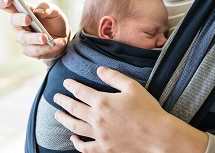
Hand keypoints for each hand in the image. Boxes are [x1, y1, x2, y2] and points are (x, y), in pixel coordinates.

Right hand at [0, 0, 69, 58]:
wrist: (63, 37)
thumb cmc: (54, 22)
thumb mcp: (55, 12)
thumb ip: (48, 8)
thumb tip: (40, 11)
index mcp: (23, 11)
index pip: (7, 6)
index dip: (4, 2)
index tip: (8, 0)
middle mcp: (20, 25)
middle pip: (14, 22)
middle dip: (20, 20)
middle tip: (28, 19)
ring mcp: (23, 39)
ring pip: (25, 39)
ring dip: (35, 38)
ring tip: (46, 37)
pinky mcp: (30, 51)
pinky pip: (36, 50)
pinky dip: (48, 47)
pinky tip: (60, 43)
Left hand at [53, 66, 170, 152]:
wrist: (158, 135)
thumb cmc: (147, 109)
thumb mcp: (132, 87)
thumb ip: (114, 77)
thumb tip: (99, 70)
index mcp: (103, 102)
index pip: (81, 91)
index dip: (72, 86)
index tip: (66, 83)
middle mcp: (97, 119)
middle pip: (74, 108)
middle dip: (63, 101)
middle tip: (56, 97)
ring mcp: (99, 135)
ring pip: (75, 126)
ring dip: (64, 119)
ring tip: (57, 115)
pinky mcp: (105, 148)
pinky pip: (86, 148)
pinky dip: (77, 143)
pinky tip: (73, 138)